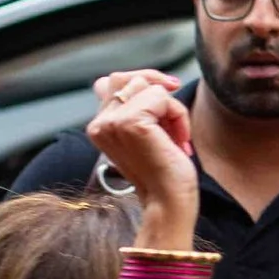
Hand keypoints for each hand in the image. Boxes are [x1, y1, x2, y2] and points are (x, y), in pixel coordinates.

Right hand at [86, 75, 197, 243]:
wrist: (168, 201)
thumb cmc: (165, 171)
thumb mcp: (147, 134)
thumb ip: (139, 108)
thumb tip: (156, 81)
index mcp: (99, 126)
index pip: (112, 81)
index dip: (142, 80)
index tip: (169, 89)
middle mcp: (99, 123)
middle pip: (129, 78)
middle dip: (160, 93)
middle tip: (174, 124)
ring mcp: (112, 122)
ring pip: (148, 86)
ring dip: (172, 109)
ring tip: (175, 137)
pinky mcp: (130, 123)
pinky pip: (162, 96)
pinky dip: (178, 115)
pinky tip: (178, 141)